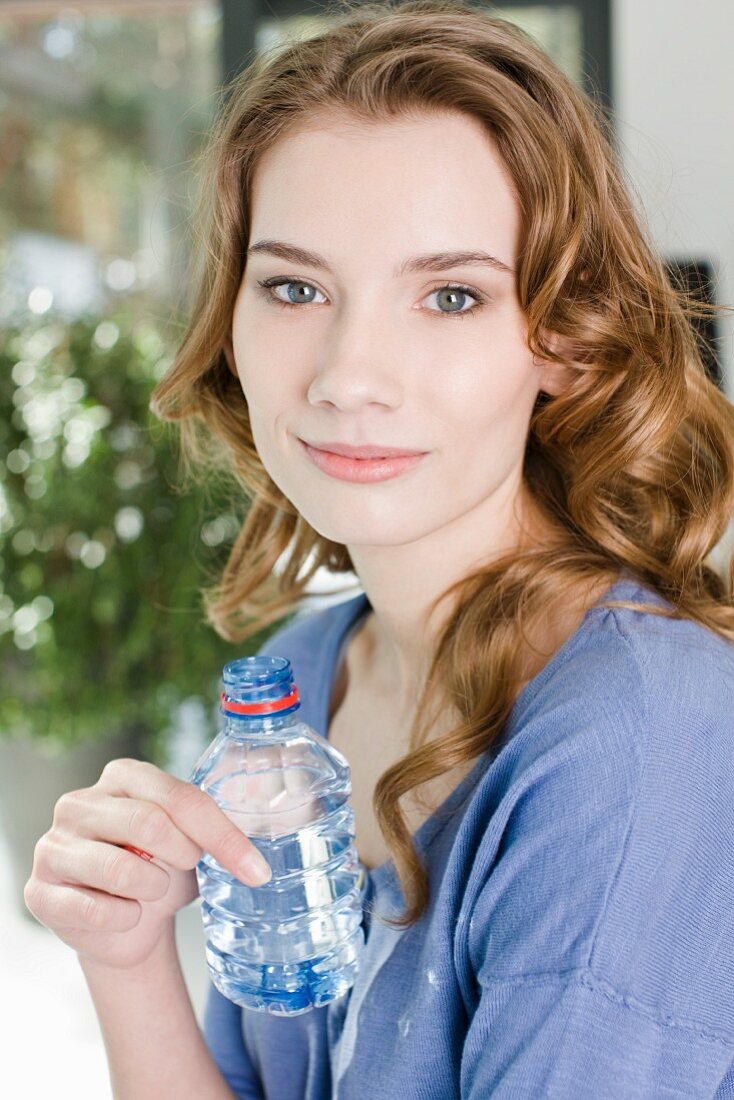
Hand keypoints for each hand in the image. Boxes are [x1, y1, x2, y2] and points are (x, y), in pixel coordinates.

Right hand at [23, 757, 270, 970]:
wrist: (124, 925)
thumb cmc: (160, 870)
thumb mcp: (190, 840)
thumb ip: (216, 825)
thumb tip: (263, 831)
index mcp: (123, 777)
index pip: (180, 797)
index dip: (222, 836)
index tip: (256, 871)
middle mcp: (80, 803)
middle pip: (150, 823)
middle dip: (183, 857)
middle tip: (186, 872)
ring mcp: (53, 846)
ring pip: (122, 868)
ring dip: (153, 889)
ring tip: (152, 891)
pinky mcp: (40, 891)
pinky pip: (95, 908)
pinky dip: (125, 918)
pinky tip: (127, 914)